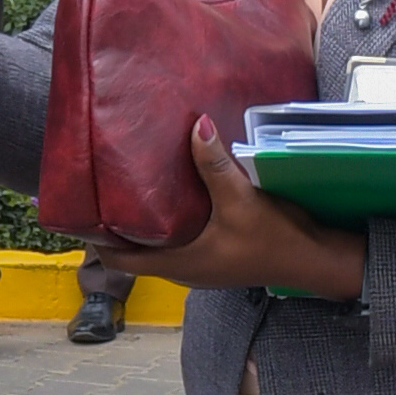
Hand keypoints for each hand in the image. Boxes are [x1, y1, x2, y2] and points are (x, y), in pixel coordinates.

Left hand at [103, 116, 368, 305]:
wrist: (314, 260)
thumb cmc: (274, 239)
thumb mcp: (241, 198)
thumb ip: (214, 164)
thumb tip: (195, 124)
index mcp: (177, 263)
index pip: (117, 258)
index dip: (94, 237)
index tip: (81, 207)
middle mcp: (182, 269)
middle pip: (133, 250)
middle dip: (116, 223)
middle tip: (104, 185)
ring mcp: (200, 265)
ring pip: (157, 245)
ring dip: (144, 222)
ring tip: (132, 183)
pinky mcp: (216, 257)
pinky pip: (180, 240)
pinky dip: (169, 221)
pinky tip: (174, 193)